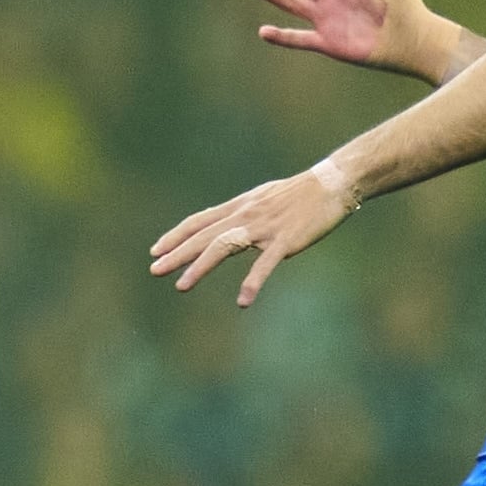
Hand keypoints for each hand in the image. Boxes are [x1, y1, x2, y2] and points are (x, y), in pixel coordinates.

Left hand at [150, 162, 355, 306]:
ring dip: (200, 266)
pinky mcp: (285, 240)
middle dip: (176, 254)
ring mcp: (263, 228)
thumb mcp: (263, 199)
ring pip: (223, 246)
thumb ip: (243, 213)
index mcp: (239, 207)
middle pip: (203, 236)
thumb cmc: (299, 194)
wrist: (331, 184)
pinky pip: (265, 264)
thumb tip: (227, 225)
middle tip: (153, 270)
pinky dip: (252, 282)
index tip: (155, 250)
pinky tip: (243, 301)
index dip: (176, 236)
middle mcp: (245, 215)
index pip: (199, 221)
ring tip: (181, 285)